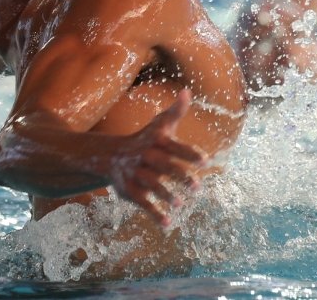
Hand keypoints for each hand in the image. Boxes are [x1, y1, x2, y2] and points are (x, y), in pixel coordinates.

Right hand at [108, 89, 206, 226]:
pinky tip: (168, 224)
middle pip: (165, 166)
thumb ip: (176, 111)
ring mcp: (137, 174)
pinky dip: (155, 214)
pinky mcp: (130, 190)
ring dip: (166, 195)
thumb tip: (187, 91)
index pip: (175, 147)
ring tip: (180, 204)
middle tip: (198, 188)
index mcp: (157, 142)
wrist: (110, 156)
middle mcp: (147, 157)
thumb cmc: (144, 140)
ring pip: (153, 185)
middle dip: (181, 176)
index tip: (206, 161)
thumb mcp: (159, 125)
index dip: (190, 153)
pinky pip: (143, 203)